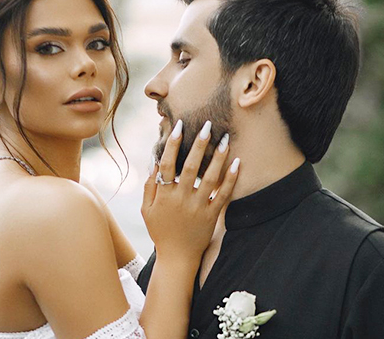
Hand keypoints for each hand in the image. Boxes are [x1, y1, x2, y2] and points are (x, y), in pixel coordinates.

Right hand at [141, 119, 239, 262]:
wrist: (177, 258)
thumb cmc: (160, 231)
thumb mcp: (146, 210)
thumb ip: (149, 186)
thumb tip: (154, 162)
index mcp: (164, 195)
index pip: (168, 164)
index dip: (173, 145)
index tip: (179, 126)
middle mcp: (181, 199)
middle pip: (190, 167)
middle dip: (199, 145)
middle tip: (208, 125)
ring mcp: (198, 207)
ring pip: (209, 178)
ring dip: (218, 157)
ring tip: (225, 139)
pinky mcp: (212, 216)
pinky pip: (223, 195)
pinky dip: (231, 179)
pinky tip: (237, 162)